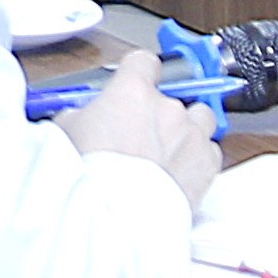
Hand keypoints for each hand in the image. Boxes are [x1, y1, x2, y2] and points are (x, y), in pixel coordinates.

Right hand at [55, 68, 218, 203]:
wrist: (115, 216)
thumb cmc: (89, 174)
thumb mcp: (66, 131)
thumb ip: (81, 115)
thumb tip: (83, 117)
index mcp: (132, 91)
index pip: (145, 62)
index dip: (141, 71)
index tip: (139, 80)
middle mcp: (167, 108)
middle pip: (175, 95)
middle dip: (162, 112)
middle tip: (144, 133)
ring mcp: (191, 135)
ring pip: (202, 118)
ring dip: (189, 129)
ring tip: (170, 150)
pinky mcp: (207, 166)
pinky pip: (211, 152)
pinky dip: (200, 159)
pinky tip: (182, 172)